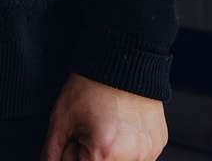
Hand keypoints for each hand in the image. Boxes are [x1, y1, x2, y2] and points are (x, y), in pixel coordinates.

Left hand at [41, 72, 167, 160]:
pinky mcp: (158, 145)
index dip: (73, 154)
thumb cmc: (91, 84)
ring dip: (107, 154)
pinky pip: (137, 157)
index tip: (74, 140)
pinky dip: (125, 150)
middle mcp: (133, 157)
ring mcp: (149, 152)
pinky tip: (119, 128)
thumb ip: (53, 152)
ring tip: (104, 128)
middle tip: (89, 132)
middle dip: (91, 155)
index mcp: (105, 152)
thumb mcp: (61, 119)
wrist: (120, 59)